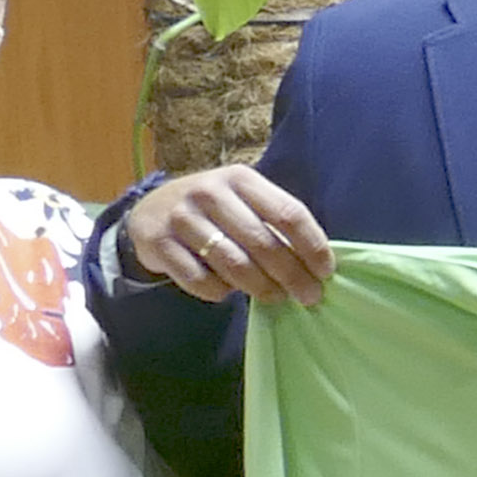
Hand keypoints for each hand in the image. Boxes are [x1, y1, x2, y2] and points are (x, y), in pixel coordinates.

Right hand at [127, 164, 332, 305]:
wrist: (151, 210)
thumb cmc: (214, 210)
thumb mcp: (244, 200)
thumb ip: (275, 221)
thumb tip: (316, 264)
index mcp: (240, 178)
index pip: (288, 213)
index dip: (312, 246)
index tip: (325, 271)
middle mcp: (210, 192)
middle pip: (263, 242)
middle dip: (293, 275)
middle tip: (309, 296)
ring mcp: (181, 217)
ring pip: (233, 264)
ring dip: (261, 288)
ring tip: (275, 297)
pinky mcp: (158, 243)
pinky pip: (200, 280)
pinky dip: (220, 292)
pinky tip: (228, 291)